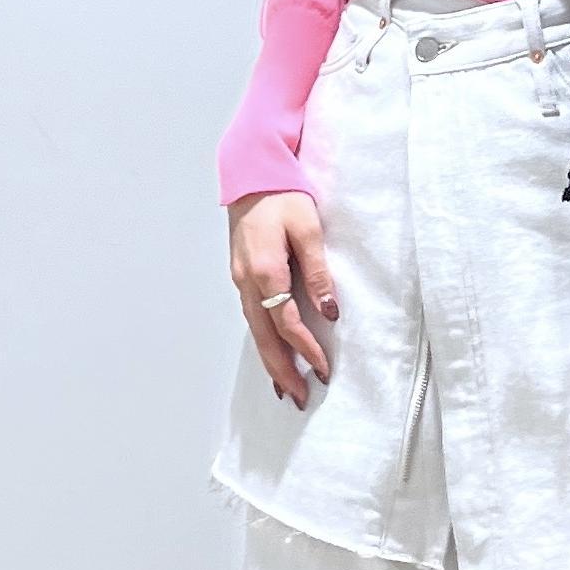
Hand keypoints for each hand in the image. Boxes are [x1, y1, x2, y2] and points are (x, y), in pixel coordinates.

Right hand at [227, 190, 338, 408]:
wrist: (250, 171)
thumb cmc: (283, 194)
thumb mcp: (308, 228)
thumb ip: (318, 271)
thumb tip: (329, 310)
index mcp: (265, 270)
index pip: (286, 322)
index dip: (305, 349)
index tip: (323, 370)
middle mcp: (247, 281)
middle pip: (263, 337)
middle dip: (281, 370)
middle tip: (297, 398)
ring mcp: (240, 280)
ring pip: (254, 331)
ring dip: (270, 361)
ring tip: (285, 387)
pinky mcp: (241, 276)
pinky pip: (252, 318)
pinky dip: (262, 341)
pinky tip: (272, 355)